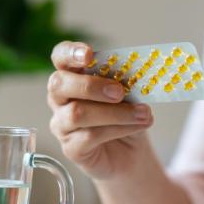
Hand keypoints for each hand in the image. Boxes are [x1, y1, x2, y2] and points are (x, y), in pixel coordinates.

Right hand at [47, 41, 153, 179]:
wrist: (131, 151)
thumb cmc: (126, 113)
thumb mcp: (128, 92)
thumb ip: (124, 80)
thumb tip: (134, 72)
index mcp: (73, 75)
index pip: (61, 56)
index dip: (70, 52)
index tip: (89, 54)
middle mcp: (60, 98)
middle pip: (59, 84)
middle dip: (91, 85)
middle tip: (119, 92)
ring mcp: (61, 124)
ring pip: (77, 113)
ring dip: (115, 112)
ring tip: (143, 113)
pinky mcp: (71, 148)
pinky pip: (89, 137)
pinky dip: (119, 129)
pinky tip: (138, 126)